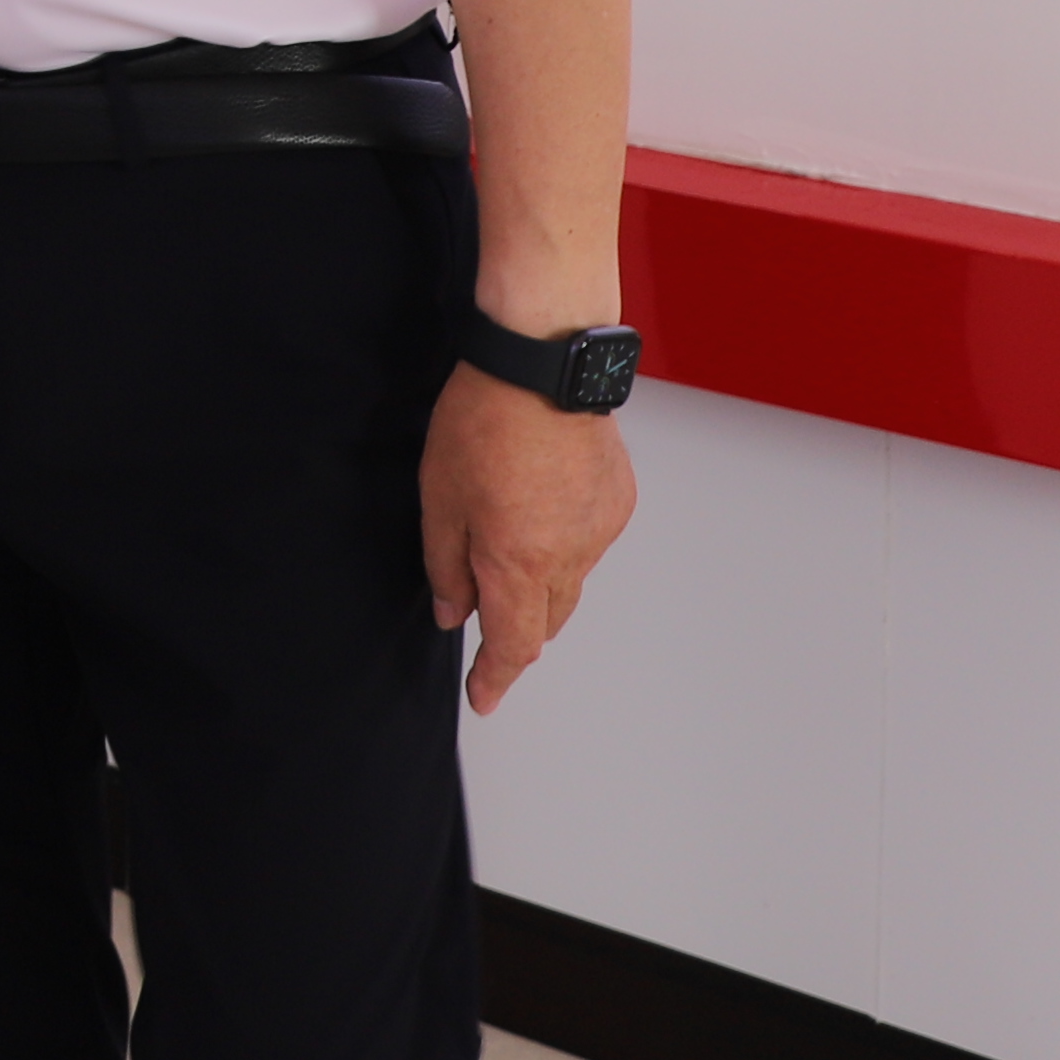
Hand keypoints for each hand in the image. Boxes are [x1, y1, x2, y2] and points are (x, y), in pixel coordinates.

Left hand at [418, 375, 636, 713]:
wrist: (543, 362)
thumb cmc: (485, 418)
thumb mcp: (440, 497)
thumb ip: (447, 565)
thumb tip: (454, 612)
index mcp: (520, 563)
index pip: (512, 645)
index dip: (495, 677)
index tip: (483, 697)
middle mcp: (571, 555)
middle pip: (546, 621)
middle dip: (515, 628)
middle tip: (483, 607)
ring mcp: (600, 529)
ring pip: (571, 582)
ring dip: (540, 580)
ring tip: (508, 531)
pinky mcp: (619, 502)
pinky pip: (589, 543)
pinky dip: (564, 542)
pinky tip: (541, 505)